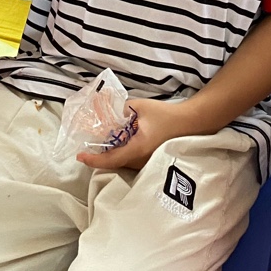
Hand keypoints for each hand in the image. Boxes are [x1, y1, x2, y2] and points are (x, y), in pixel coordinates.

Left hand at [77, 97, 191, 171]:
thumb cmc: (166, 115)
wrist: (190, 123)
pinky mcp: (151, 161)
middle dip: (99, 158)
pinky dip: (120, 155)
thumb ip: (120, 109)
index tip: (80, 157)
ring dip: (110, 156)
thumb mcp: (139, 107)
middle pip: (114, 164)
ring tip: (99, 145)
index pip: (111, 159)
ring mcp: (147, 163)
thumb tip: (103, 108)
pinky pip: (131, 161)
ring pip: (123, 164)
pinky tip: (117, 145)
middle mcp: (141, 161)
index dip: (93, 160)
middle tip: (86, 148)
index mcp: (137, 149)